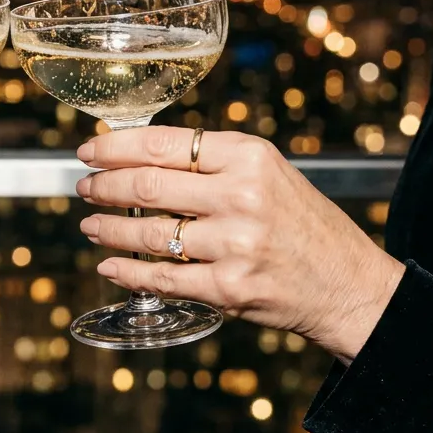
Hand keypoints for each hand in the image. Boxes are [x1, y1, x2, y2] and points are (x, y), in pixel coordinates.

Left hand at [75, 126, 405, 364]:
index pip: (161, 144)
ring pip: (148, 233)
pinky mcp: (229, 288)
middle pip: (146, 185)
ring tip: (90, 224)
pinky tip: (110, 265)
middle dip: (103, 186)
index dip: (114, 148)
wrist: (349, 284)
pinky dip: (127, 272)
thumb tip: (141, 157)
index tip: (89, 152)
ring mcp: (234, 245)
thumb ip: (213, 163)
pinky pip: (162, 278)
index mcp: (249, 157)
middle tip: (83, 187)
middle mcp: (241, 196)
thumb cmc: (304, 224)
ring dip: (107, 228)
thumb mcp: (268, 172)